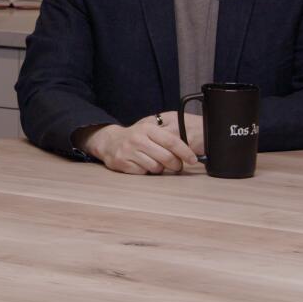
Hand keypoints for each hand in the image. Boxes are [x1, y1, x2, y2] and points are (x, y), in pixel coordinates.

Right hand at [77, 115, 200, 174]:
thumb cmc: (135, 137)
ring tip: (154, 162)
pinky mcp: (122, 163)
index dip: (185, 152)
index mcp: (147, 128)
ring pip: (156, 167)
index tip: (193, 160)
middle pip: (166, 157)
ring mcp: (129, 151)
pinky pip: (144, 173)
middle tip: (177, 166)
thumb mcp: (150, 130)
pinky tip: (142, 165)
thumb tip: (188, 151)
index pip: (171, 141)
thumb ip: (166, 138)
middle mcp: (137, 139)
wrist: (109, 141)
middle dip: (175, 164)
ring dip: (159, 168)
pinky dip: (146, 171)